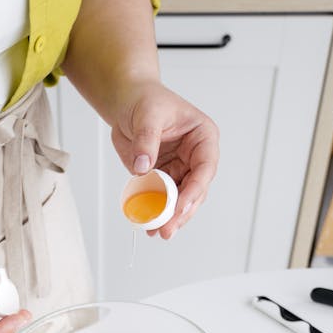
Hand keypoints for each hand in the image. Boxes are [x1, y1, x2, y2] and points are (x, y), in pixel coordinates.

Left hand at [109, 80, 219, 239]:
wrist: (128, 102)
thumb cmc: (145, 100)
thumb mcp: (148, 115)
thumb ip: (146, 141)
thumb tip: (143, 168)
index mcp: (202, 138)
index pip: (205, 168)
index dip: (194, 191)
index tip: (180, 208)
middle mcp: (195, 157)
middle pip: (195, 191)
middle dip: (181, 212)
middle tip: (167, 230)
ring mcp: (180, 169)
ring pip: (180, 200)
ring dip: (169, 218)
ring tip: (156, 232)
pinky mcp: (163, 178)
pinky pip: (162, 199)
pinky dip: (155, 212)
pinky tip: (147, 224)